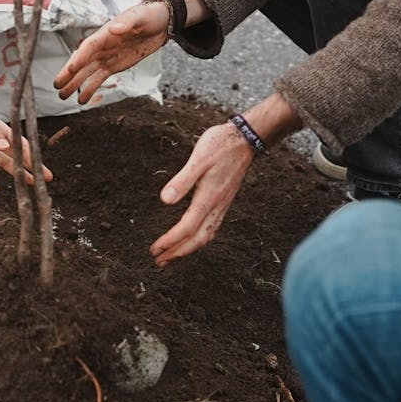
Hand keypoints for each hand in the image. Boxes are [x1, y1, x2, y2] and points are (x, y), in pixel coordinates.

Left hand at [0, 107, 52, 192]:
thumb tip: (6, 146)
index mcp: (0, 130)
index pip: (20, 144)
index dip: (30, 155)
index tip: (40, 165)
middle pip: (17, 156)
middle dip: (32, 166)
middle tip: (45, 178)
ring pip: (4, 164)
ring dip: (16, 174)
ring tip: (29, 183)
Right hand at [53, 0, 169, 103]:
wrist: (160, 22)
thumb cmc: (149, 15)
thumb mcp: (140, 17)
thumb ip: (127, 22)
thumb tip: (114, 28)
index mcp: (106, 33)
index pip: (88, 46)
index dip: (79, 57)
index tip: (70, 69)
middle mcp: (102, 46)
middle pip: (82, 61)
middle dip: (69, 73)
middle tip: (57, 85)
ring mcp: (106, 56)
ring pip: (86, 72)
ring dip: (75, 84)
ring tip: (63, 96)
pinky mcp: (113, 65)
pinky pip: (99, 78)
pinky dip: (90, 89)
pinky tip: (82, 100)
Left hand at [148, 122, 255, 266]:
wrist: (245, 140)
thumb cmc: (220, 146)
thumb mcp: (198, 159)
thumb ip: (182, 181)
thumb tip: (165, 201)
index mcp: (208, 198)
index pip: (187, 228)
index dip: (170, 241)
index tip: (155, 249)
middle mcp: (217, 206)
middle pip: (197, 239)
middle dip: (178, 253)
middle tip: (160, 261)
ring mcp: (222, 205)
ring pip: (206, 237)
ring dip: (188, 249)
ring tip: (172, 256)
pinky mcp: (224, 202)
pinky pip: (212, 228)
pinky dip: (200, 239)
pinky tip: (192, 238)